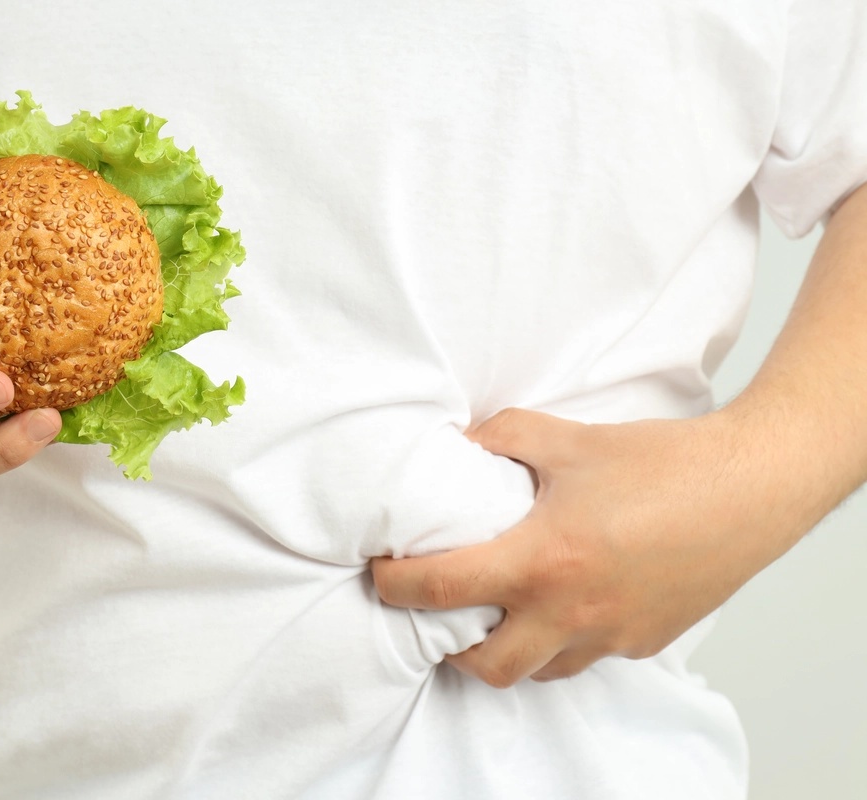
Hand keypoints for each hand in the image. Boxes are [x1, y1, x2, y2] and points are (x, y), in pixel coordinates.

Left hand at [371, 408, 809, 687]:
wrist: (750, 486)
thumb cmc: (663, 462)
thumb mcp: (567, 438)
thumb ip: (501, 438)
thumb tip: (459, 444)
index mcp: (543, 560)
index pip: (442, 589)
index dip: (395, 585)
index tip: (382, 571)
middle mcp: (571, 612)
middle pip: (483, 664)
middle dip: (446, 645)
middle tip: (435, 609)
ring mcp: (609, 634)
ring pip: (536, 671)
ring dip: (504, 649)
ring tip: (493, 610)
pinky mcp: (642, 640)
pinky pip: (583, 658)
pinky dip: (556, 642)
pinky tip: (557, 604)